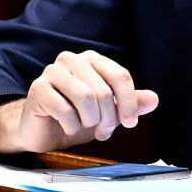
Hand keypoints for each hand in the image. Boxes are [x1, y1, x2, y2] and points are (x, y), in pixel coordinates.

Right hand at [0, 50, 157, 153]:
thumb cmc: (77, 116)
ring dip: (90, 121)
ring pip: (86, 98)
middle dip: (108, 118)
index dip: (129, 102)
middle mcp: (72, 60)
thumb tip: (154, 100)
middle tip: (104, 132)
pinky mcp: (37, 89)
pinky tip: (68, 127)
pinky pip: (64, 109)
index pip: (120, 76)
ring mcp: (52, 72)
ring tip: (85, 127)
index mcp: (92, 59)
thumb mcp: (109, 111)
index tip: (131, 123)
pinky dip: (71, 125)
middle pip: (104, 90)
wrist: (42, 131)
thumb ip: (131, 103)